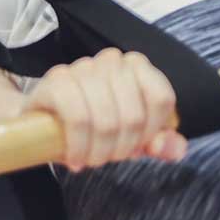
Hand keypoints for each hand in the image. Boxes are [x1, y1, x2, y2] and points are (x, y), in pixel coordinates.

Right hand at [20, 48, 186, 170]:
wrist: (43, 119)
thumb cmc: (93, 123)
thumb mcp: (130, 135)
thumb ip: (158, 142)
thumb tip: (176, 149)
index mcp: (137, 65)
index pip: (161, 99)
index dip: (151, 132)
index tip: (135, 147)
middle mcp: (112, 60)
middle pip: (134, 116)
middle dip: (121, 149)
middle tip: (106, 158)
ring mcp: (84, 67)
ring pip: (106, 121)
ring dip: (98, 152)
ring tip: (90, 160)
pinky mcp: (57, 80)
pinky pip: (77, 119)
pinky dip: (78, 147)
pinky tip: (74, 158)